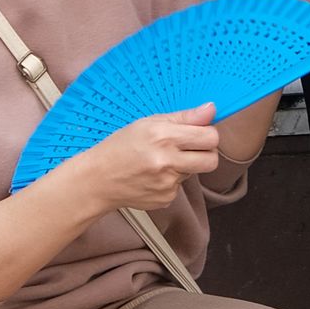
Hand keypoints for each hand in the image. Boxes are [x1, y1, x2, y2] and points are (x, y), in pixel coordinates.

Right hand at [77, 105, 219, 213]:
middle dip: (206, 153)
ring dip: (185, 165)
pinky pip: (180, 186)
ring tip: (161, 160)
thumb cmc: (120, 146)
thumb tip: (212, 109)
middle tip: (191, 148)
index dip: (209, 134)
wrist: (97, 180)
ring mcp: (167, 184)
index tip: (200, 132)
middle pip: (211, 160)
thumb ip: (184, 117)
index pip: (210, 137)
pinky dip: (171, 179)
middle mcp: (167, 162)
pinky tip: (152, 175)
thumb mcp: (148, 122)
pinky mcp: (165, 199)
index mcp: (163, 137)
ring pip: (195, 172)